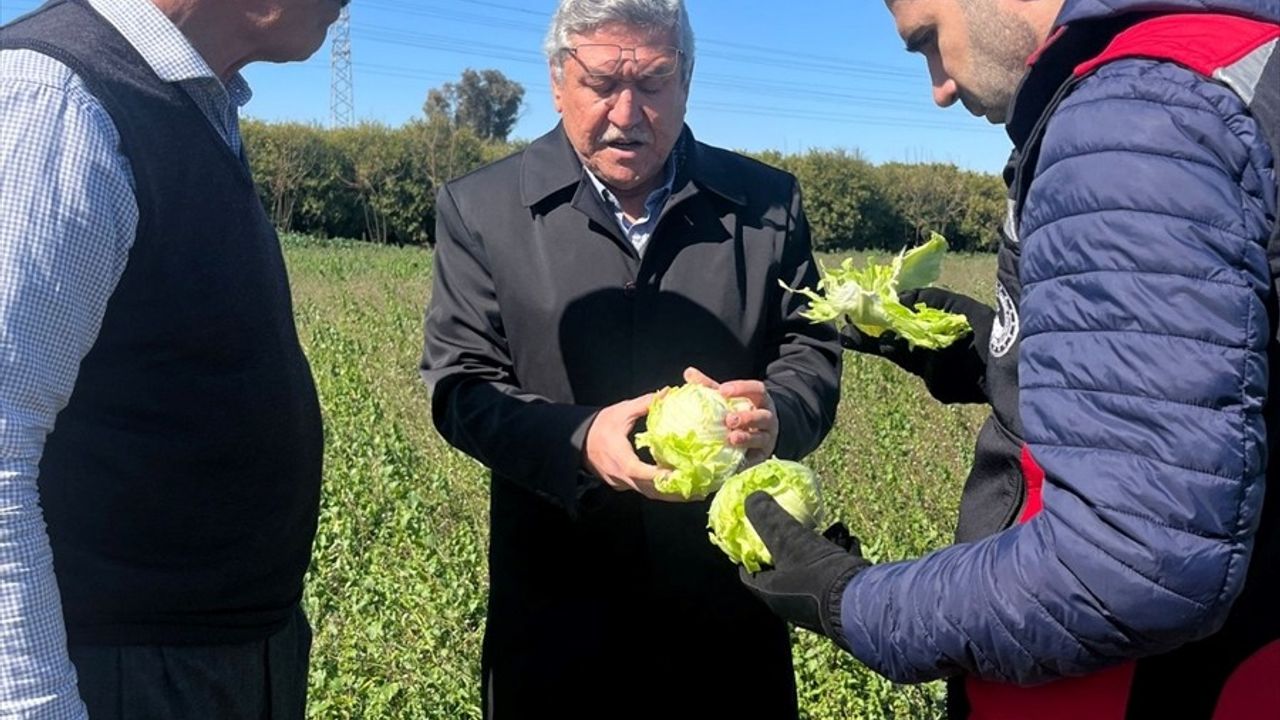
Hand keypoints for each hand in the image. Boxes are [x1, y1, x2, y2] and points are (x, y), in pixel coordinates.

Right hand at [583, 393, 686, 501]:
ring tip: (694, 492)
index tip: (683, 476)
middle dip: (675, 492)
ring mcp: (622, 484)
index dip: (663, 477)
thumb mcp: (621, 412)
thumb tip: (667, 392)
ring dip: (670, 495)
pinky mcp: (623, 484)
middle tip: (699, 490)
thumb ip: (644, 404)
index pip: (644, 473)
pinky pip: (644, 490)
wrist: (576, 442)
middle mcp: (622, 477)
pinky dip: (660, 490)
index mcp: (621, 460)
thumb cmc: (599, 426)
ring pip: (649, 494)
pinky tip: (676, 486)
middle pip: (652, 491)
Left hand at [683, 367, 776, 466]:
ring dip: (747, 437)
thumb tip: (689, 372)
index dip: (742, 388)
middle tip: (729, 419)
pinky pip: (756, 458)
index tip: (722, 391)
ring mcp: (767, 437)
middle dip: (747, 417)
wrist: (758, 434)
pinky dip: (746, 459)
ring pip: (761, 437)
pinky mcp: (763, 455)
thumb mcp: (727, 398)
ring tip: (732, 438)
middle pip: (762, 415)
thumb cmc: (738, 411)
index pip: (757, 389)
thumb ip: (710, 386)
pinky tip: (735, 460)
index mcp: (760, 400)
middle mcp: (768, 418)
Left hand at [739, 492, 869, 649]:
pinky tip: (847, 540)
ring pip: (809, 569)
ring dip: (814, 547)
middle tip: (788, 526)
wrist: (864, 602)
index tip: (748, 535)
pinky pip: (833, 574)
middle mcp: (791, 602)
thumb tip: (752, 498)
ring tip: (824, 529)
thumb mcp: (788, 538)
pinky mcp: (840, 599)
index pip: (749, 574)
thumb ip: (768, 517)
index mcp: (771, 593)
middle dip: (785, 546)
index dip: (746, 554)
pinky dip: (836, 556)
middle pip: (781, 569)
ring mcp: (816, 602)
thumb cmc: (818, 574)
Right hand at [840, 287, 993, 403]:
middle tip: (847, 335)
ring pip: (909, 360)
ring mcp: (932, 374)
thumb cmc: (983, 326)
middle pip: (890, 350)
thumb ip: (926, 298)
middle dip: (869, 342)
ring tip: (910, 341)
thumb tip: (898, 298)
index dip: (872, 329)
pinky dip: (942, 364)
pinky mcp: (941, 388)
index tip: (850, 324)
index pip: (892, 332)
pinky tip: (956, 360)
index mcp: (925, 335)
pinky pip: (932, 373)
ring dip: (905, 349)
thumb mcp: (955, 304)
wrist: (1011, 356)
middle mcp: (925, 355)